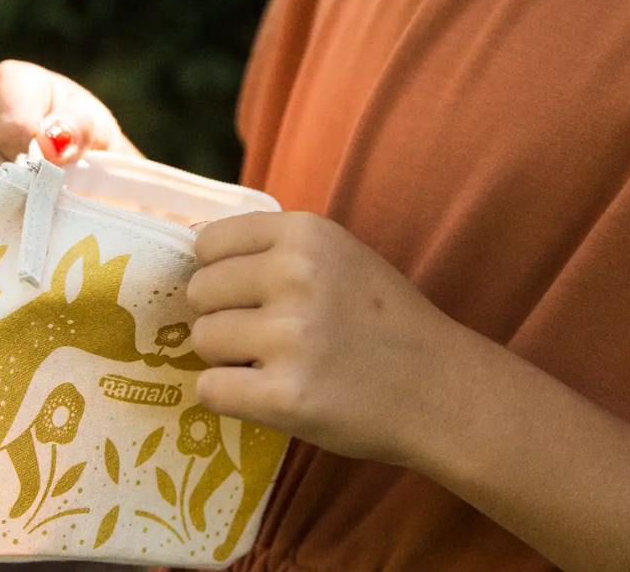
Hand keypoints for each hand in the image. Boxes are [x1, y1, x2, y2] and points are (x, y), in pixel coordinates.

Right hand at [0, 60, 140, 224]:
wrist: (75, 167)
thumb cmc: (86, 143)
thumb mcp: (95, 130)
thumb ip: (78, 129)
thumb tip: (51, 143)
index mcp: (11, 79)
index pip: (10, 127)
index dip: (34, 161)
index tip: (58, 175)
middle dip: (12, 185)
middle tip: (41, 198)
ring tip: (15, 207)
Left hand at [187, 211, 460, 464]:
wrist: (440, 388)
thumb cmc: (381, 319)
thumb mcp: (336, 255)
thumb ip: (273, 247)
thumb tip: (190, 243)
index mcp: (304, 233)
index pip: (208, 243)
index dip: (219, 271)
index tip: (244, 293)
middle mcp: (294, 275)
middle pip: (199, 291)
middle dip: (221, 315)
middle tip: (261, 334)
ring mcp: (290, 337)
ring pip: (202, 340)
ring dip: (226, 358)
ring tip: (270, 364)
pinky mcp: (286, 396)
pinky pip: (210, 389)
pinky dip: (228, 396)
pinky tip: (262, 394)